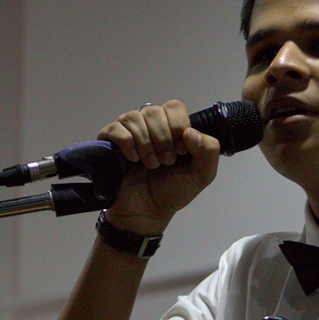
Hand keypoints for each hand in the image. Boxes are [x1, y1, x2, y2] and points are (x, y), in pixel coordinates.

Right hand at [97, 100, 218, 233]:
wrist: (147, 212)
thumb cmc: (173, 191)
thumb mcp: (202, 174)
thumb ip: (209, 151)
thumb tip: (191, 132)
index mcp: (171, 127)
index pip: (174, 107)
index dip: (178, 127)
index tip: (181, 151)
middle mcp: (149, 125)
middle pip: (153, 111)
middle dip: (163, 139)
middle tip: (166, 161)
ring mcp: (128, 132)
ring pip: (134, 118)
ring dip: (146, 144)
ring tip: (150, 165)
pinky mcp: (109, 143)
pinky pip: (115, 129)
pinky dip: (127, 144)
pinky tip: (132, 159)